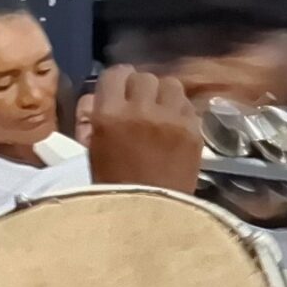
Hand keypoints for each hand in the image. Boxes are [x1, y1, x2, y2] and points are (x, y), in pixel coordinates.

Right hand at [84, 67, 202, 193]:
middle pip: (144, 77)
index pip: (116, 73)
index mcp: (109, 113)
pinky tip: (175, 125)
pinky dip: (181, 110)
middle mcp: (141, 109)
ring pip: (171, 84)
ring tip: (161, 111)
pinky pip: (188, 104)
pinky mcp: (194, 129)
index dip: (118, 80)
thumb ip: (93, 116)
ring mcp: (172, 118)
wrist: (149, 213)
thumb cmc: (113, 185)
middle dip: (141, 88)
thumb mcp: (91, 148)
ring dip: (164, 94)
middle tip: (140, 104)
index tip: (120, 89)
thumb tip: (100, 95)